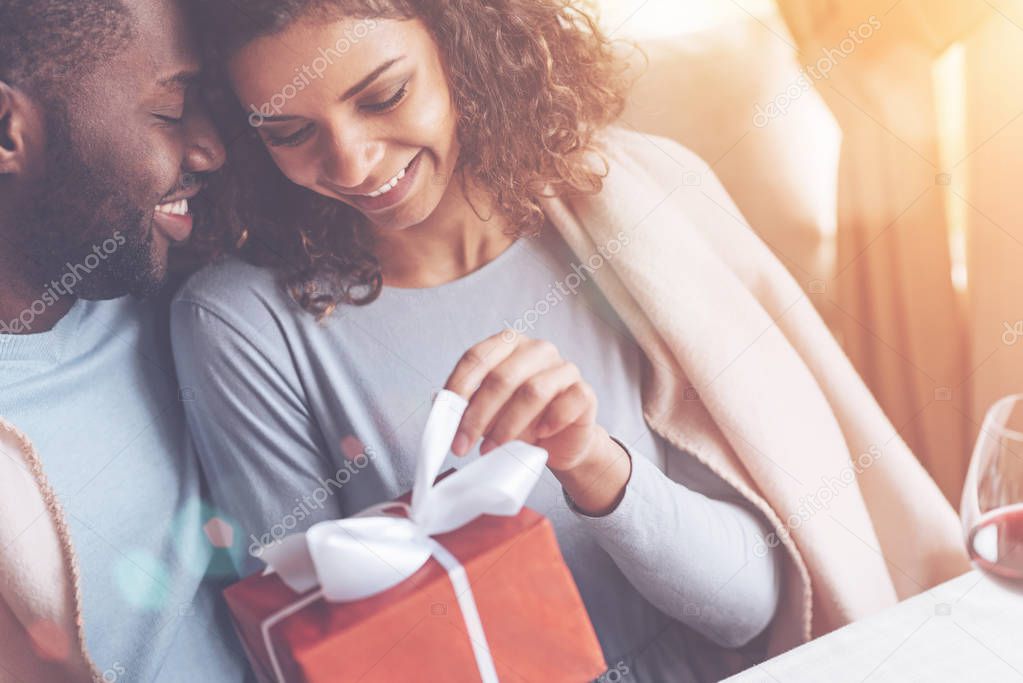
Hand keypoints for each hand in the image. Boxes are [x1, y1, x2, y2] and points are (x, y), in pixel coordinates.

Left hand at [443, 332, 598, 470]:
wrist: (559, 443)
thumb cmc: (519, 422)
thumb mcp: (487, 411)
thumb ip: (464, 405)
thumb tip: (439, 408)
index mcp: (508, 344)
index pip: (476, 357)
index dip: (458, 389)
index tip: (445, 420)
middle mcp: (537, 350)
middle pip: (501, 377)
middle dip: (477, 416)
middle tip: (463, 445)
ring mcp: (564, 368)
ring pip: (532, 392)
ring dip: (507, 426)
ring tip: (493, 448)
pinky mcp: (583, 392)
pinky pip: (567, 403)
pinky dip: (549, 423)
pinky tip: (538, 437)